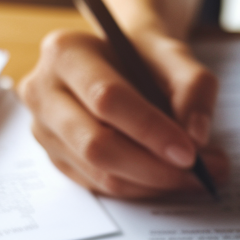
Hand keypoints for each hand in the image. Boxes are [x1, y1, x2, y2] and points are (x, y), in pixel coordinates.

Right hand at [17, 28, 225, 197]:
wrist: (118, 60)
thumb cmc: (142, 56)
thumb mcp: (174, 54)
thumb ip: (193, 86)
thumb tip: (197, 136)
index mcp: (66, 52)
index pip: (106, 98)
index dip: (150, 129)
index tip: (189, 152)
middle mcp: (43, 92)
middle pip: (96, 144)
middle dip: (152, 166)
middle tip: (196, 172)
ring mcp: (44, 129)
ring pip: (99, 173)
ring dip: (152, 183)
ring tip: (192, 176)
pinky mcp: (56, 158)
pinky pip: (99, 185)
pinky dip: (140, 187)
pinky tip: (167, 178)